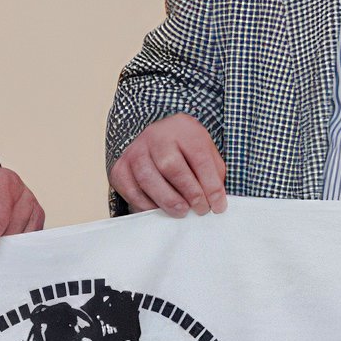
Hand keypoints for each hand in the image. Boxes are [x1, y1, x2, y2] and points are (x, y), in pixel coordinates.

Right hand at [109, 115, 227, 217]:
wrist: (158, 139)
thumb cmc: (186, 151)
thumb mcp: (206, 152)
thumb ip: (214, 174)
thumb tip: (216, 202)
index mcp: (183, 128)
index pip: (198, 157)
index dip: (210, 185)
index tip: (218, 206)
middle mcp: (156, 135)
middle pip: (170, 166)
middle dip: (189, 193)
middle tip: (200, 210)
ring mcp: (135, 150)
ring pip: (147, 178)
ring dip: (167, 200)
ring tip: (182, 211)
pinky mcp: (121, 167)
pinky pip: (131, 190)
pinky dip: (146, 204)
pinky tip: (160, 210)